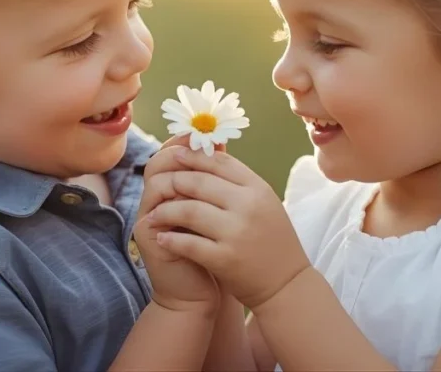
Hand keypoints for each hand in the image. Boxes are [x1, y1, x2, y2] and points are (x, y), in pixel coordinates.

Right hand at [133, 135, 220, 313]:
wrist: (200, 294)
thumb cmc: (214, 254)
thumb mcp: (219, 214)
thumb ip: (216, 183)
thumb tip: (222, 145)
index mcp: (173, 192)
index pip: (173, 156)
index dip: (188, 143)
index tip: (209, 135)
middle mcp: (157, 201)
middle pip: (159, 161)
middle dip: (182, 151)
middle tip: (202, 144)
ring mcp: (149, 217)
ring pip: (155, 180)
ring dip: (179, 170)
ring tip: (201, 166)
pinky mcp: (148, 236)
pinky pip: (156, 208)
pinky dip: (176, 198)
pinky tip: (197, 195)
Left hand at [144, 148, 311, 310]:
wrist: (286, 284)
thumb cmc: (271, 240)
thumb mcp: (263, 203)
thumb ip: (238, 182)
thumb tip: (209, 154)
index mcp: (258, 189)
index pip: (220, 162)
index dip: (193, 156)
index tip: (173, 154)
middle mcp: (249, 206)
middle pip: (200, 182)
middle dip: (174, 181)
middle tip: (158, 185)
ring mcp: (237, 232)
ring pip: (189, 210)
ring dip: (166, 211)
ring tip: (154, 214)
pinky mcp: (225, 259)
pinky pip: (188, 243)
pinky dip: (171, 240)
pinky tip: (161, 238)